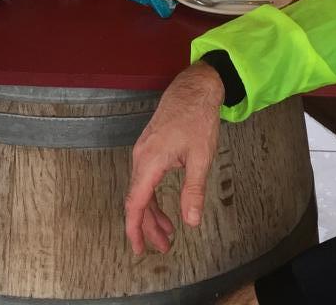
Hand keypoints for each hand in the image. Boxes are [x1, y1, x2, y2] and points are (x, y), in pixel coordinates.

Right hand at [124, 62, 223, 254]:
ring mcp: (143, 152)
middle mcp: (140, 158)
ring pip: (141, 191)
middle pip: (137, 201)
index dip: (134, 229)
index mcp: (150, 162)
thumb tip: (191, 221)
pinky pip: (145, 180)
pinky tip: (165, 208)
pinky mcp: (149, 148)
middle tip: (163, 247)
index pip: (135, 203)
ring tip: (167, 233)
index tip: (139, 249)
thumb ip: (193, 190)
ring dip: (152, 214)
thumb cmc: (196, 117)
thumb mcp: (201, 157)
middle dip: (148, 227)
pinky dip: (154, 198)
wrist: (193, 88)